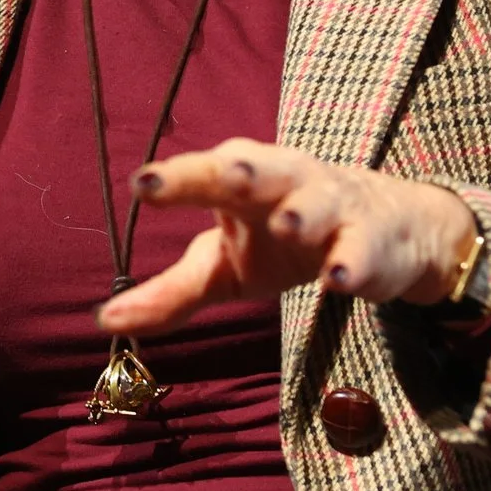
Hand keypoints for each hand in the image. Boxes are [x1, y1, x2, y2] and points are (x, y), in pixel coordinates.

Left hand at [95, 138, 477, 334]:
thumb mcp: (225, 268)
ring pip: (318, 203)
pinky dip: (352, 262)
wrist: (385, 230)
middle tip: (222, 175)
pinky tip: (339, 278)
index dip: (175, 177)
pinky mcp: (371, 241)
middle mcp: (285, 181)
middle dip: (242, 170)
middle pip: (261, 169)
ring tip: (287, 225)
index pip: (203, 173)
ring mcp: (332, 207)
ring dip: (302, 213)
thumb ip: (170, 292)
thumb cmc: (284, 241)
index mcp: (240, 179)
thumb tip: (105, 321)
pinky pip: (363, 250)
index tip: (140, 183)